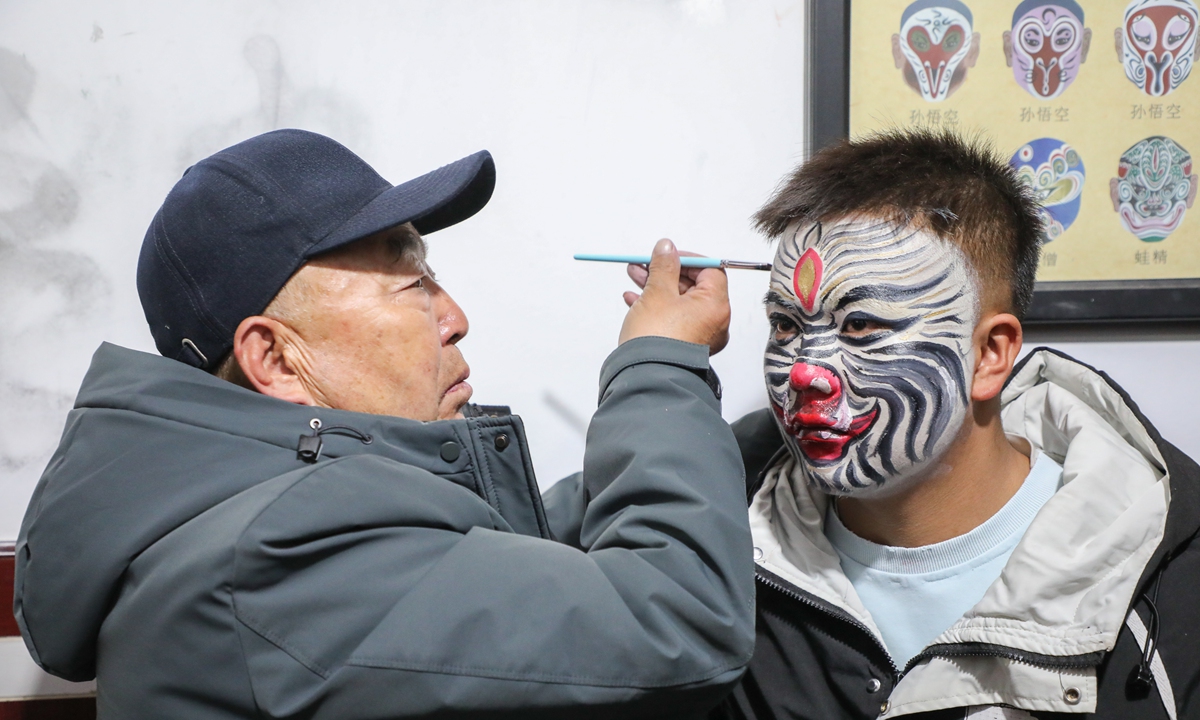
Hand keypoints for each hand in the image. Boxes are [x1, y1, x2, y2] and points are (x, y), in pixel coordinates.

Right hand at [618, 239, 729, 354]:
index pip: (710, 270)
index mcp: (716, 305)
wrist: (646, 377)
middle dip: (666, 273)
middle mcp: (714, 321)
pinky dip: (658, 307)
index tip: (667, 255)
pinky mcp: (685, 345)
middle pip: (693, 286)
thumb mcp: (657, 292)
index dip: (687, 259)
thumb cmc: (656, 340)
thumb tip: (667, 249)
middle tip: (645, 265)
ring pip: (681, 302)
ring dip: (657, 288)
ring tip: (635, 278)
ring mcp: (701, 335)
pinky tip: (635, 300)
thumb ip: (663, 266)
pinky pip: (675, 319)